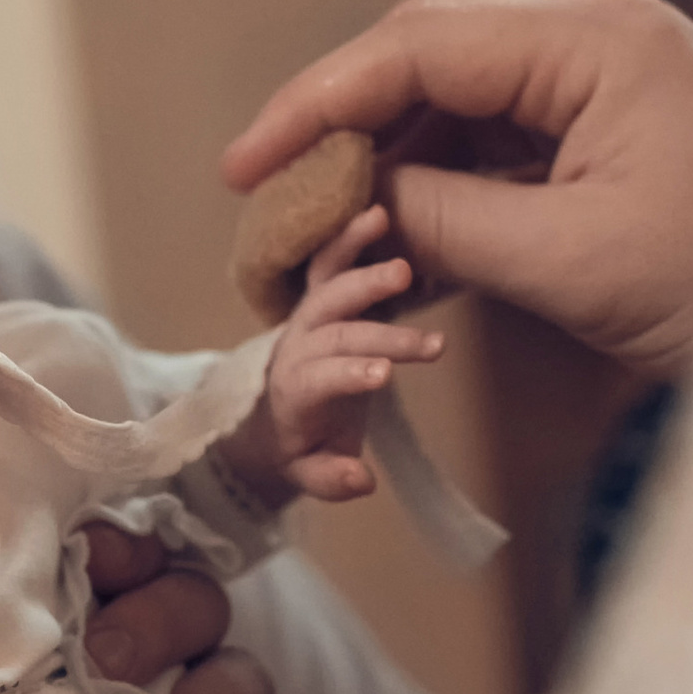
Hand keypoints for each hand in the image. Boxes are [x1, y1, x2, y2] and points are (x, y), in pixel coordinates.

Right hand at [223, 0, 692, 379]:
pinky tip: (398, 262)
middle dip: (342, 134)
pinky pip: (503, 155)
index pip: (417, 47)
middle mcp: (597, 43)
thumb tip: (357, 208)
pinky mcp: (617, 141)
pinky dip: (445, 202)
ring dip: (389, 177)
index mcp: (594, 42)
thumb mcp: (570, 262)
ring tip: (322, 249)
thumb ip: (446, 223)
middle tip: (271, 208)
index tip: (246, 167)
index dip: (317, 103)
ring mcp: (609, 89)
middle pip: (428, 64)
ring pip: (458, 113)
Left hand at [242, 206, 445, 502]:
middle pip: (336, 333)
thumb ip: (330, 478)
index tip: (385, 374)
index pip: (319, 379)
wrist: (264, 409)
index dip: (348, 374)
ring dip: (365, 276)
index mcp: (294, 391)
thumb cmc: (298, 442)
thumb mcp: (307, 472)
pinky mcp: (317, 296)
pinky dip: (349, 237)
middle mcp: (296, 347)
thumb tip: (363, 479)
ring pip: (328, 288)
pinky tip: (380, 214)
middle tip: (428, 346)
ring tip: (403, 269)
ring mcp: (306, 317)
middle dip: (381, 336)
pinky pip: (328, 261)